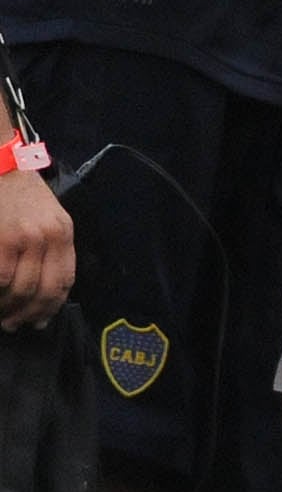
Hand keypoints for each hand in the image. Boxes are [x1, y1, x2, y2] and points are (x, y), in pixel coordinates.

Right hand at [0, 166, 72, 331]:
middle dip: (28, 315)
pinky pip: (1, 280)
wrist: (1, 166)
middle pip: (43, 291)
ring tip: (0, 317)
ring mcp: (25, 239)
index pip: (64, 280)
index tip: (40, 321)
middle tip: (14, 325)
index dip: (51, 307)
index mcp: (63, 232)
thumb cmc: (19, 193)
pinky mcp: (2, 241)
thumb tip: (40, 285)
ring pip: (20, 290)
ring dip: (8, 309)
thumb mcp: (47, 216)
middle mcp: (49, 237)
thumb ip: (49, 247)